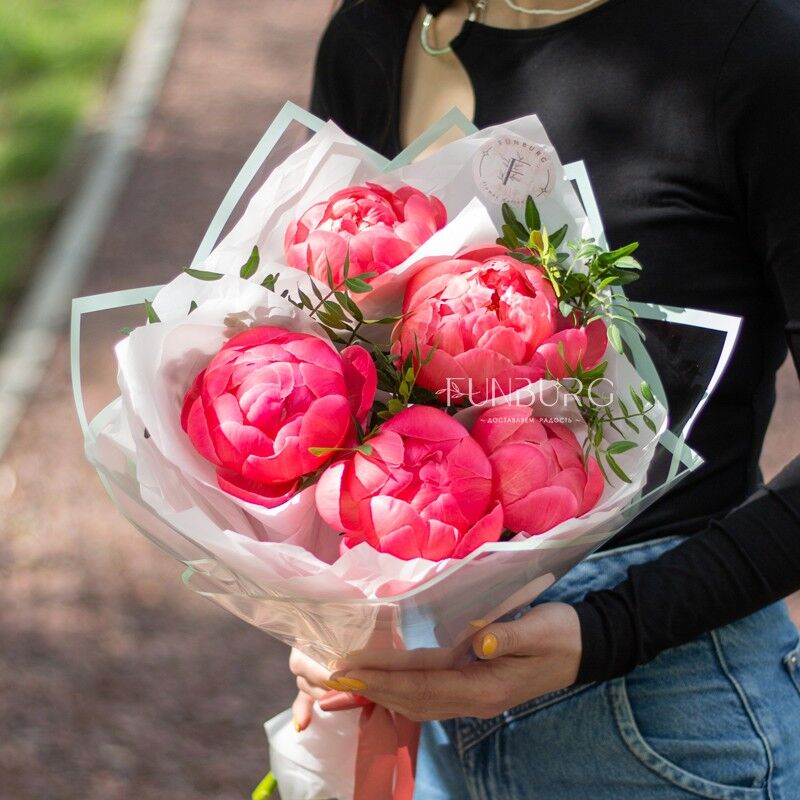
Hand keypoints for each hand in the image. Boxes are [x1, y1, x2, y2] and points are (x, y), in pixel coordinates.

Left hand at [288, 602, 581, 724]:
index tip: (352, 666)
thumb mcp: (540, 630)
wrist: (584, 649)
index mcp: (486, 685)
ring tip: (348, 684)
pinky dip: (401, 694)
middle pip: (414, 699)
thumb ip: (507, 634)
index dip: (386, 674)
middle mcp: (475, 699)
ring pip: (418, 704)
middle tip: (334, 676)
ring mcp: (474, 700)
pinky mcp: (475, 692)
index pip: (425, 682)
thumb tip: (478, 642)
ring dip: (381, 693)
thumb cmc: (560, 635)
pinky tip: (384, 686)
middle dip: (372, 687)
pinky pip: (429, 699)